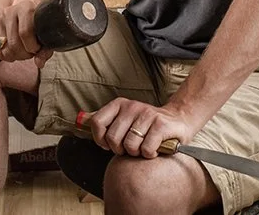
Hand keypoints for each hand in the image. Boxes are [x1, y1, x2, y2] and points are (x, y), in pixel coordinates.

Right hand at [0, 0, 53, 66]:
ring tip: (23, 51)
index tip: (37, 49)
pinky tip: (13, 53)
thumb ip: (45, 50)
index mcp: (25, 7)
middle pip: (13, 43)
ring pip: (5, 49)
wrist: (26, 13)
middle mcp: (10, 11)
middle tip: (30, 53)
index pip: (25, 32)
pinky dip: (5, 57)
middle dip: (24, 54)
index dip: (32, 47)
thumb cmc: (37, 25)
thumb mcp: (45, 34)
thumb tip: (39, 63)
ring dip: (15, 56)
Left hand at [82, 99, 198, 158]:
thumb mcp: (123, 118)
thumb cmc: (146, 125)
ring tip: (143, 146)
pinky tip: (155, 148)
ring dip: (137, 153)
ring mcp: (147, 114)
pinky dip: (150, 154)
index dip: (101, 139)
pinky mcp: (161, 125)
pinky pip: (146, 149)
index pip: (97, 123)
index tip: (109, 145)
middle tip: (131, 147)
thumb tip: (80, 120)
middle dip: (121, 149)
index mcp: (119, 104)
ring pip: (130, 146)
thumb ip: (104, 119)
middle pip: (113, 139)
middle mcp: (132, 106)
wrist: (178, 120)